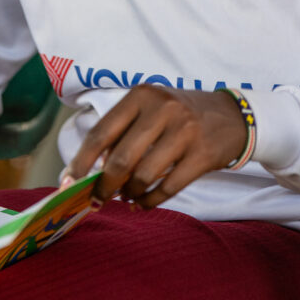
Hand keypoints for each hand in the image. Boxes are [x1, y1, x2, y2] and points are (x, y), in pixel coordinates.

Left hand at [64, 84, 246, 207]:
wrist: (231, 116)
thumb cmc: (179, 114)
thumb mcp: (150, 108)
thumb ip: (122, 132)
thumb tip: (90, 168)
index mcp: (140, 96)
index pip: (102, 132)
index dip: (81, 160)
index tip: (68, 181)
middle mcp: (161, 109)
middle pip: (121, 158)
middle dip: (104, 185)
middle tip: (97, 199)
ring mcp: (184, 132)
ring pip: (143, 175)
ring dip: (129, 194)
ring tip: (125, 197)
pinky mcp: (202, 155)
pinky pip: (168, 188)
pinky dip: (150, 201)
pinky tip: (142, 203)